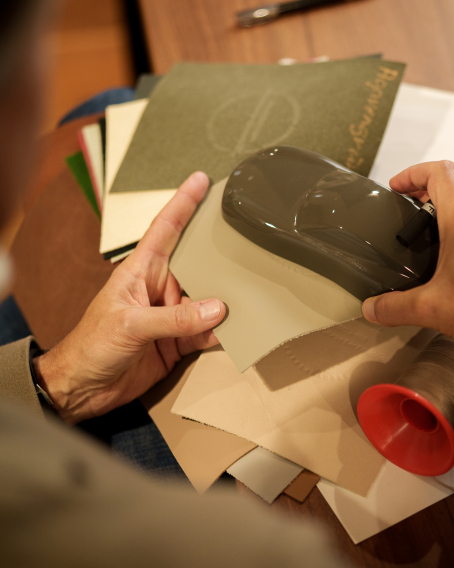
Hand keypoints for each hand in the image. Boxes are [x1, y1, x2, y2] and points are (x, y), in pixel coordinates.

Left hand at [33, 172, 224, 423]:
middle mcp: (159, 289)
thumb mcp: (131, 325)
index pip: (165, 229)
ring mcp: (171, 316)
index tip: (201, 179)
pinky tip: (242, 329)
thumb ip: (174, 319)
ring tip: (256, 287)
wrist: (82, 388)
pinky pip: (209, 333)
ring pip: (209, 301)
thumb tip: (217, 309)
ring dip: (229, 298)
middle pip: (196, 263)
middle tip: (248, 235)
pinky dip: (225, 333)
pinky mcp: (178, 343)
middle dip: (220, 251)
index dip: (183, 203)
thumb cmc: (92, 345)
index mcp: (140, 271)